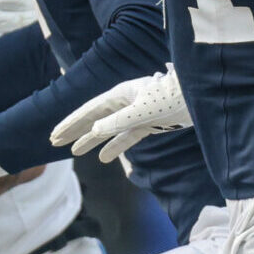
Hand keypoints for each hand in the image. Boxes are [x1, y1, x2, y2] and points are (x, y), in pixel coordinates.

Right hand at [49, 70, 190, 163]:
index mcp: (119, 95)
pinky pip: (126, 136)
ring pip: (107, 129)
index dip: (71, 124)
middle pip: (93, 118)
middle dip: (74, 131)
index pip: (88, 111)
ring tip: (74, 152)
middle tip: (54, 141)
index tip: (55, 136)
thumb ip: (118, 122)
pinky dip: (114, 146)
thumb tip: (94, 131)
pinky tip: (104, 158)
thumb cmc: (171, 99)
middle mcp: (124, 102)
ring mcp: (136, 113)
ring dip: (90, 140)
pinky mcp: (148, 123)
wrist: (199, 97)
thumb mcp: (142, 111)